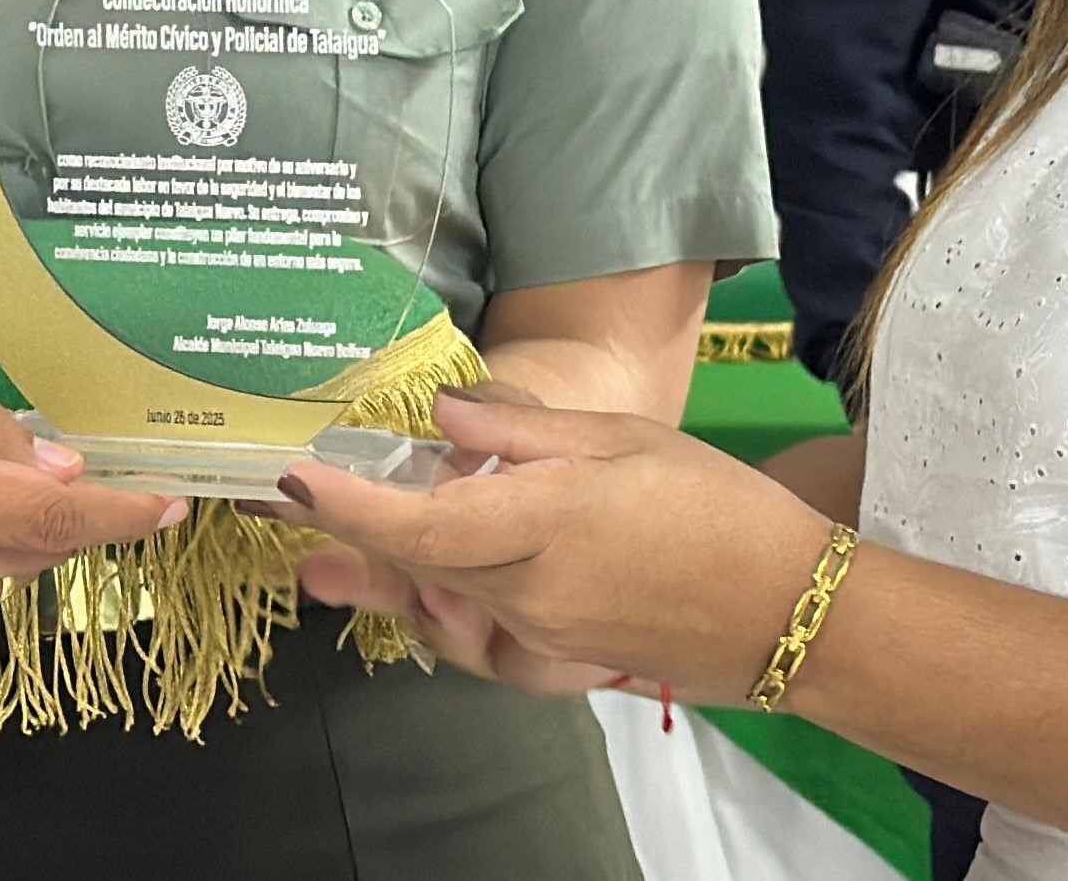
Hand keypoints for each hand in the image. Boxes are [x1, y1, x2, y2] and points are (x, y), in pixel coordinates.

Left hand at [272, 390, 836, 706]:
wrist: (788, 612)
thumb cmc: (717, 507)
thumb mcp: (623, 441)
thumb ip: (524, 430)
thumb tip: (442, 415)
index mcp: (549, 521)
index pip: (425, 520)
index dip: (352, 505)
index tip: (295, 479)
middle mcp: (531, 586)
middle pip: (415, 560)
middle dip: (344, 532)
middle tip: (279, 500)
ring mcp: (541, 628)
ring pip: (440, 593)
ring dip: (385, 566)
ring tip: (319, 555)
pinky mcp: (556, 653)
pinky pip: (478, 623)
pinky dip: (443, 597)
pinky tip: (425, 580)